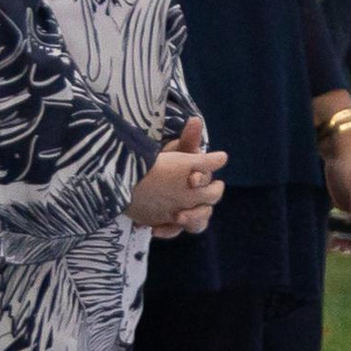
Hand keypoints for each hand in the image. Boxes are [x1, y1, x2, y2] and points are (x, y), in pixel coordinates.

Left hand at [130, 112, 224, 235]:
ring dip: (190, 222)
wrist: (141, 178)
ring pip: (197, 223)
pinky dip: (167, 231)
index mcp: (201, 181)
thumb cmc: (164, 163)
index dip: (202, 180)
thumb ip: (187, 139)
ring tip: (176, 219)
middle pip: (207, 207)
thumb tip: (196, 119)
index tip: (191, 178)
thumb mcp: (175, 152)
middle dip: (198, 210)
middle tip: (183, 211)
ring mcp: (185, 212)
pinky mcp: (171, 222)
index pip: (209, 183)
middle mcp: (197, 198)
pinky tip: (153, 228)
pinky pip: (174, 231)